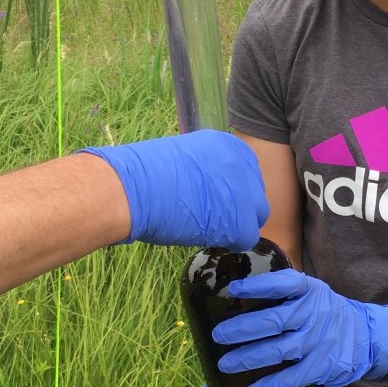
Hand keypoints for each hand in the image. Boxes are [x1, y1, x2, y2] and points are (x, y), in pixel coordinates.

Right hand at [79, 129, 267, 247]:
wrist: (132, 190)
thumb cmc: (145, 175)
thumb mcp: (186, 158)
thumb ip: (207, 169)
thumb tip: (211, 188)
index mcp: (228, 145)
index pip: (246, 172)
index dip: (231, 190)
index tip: (215, 198)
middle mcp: (242, 165)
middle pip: (255, 194)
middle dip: (239, 207)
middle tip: (214, 216)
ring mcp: (245, 193)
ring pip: (255, 216)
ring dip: (236, 224)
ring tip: (208, 227)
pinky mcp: (241, 222)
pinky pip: (247, 238)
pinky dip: (230, 241)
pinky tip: (209, 236)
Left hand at [211, 271, 387, 386]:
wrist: (366, 335)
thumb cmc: (324, 312)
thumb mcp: (311, 292)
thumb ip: (283, 292)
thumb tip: (236, 291)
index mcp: (308, 290)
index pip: (283, 284)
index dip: (258, 286)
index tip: (234, 289)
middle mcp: (314, 313)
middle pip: (274, 321)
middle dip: (242, 329)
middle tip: (218, 336)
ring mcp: (318, 341)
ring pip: (279, 351)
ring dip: (249, 358)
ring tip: (225, 364)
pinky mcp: (321, 366)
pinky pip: (290, 379)